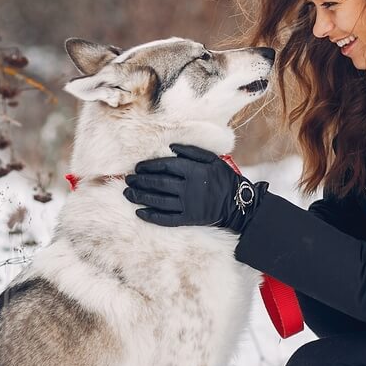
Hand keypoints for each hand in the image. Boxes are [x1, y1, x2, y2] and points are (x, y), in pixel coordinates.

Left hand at [123, 143, 268, 232]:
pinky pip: (166, 219)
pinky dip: (152, 216)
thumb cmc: (223, 178)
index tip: (138, 167)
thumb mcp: (212, 159)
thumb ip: (191, 151)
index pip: (165, 166)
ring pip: (158, 200)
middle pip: (158, 183)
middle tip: (128, 180)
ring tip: (127, 194)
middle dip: (140, 181)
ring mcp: (187, 205)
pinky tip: (139, 212)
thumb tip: (171, 146)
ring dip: (140, 197)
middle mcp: (188, 188)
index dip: (149, 166)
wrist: (237, 203)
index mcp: (193, 171)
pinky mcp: (188, 219)